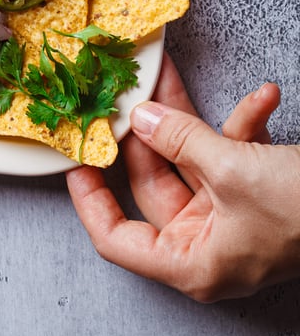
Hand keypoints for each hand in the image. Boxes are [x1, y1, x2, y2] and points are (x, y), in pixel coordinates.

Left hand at [66, 54, 299, 301]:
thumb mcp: (232, 170)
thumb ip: (178, 140)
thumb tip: (138, 117)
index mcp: (193, 261)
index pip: (117, 239)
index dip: (90, 200)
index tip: (74, 159)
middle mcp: (208, 243)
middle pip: (153, 183)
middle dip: (142, 132)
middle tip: (120, 93)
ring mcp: (233, 216)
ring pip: (191, 159)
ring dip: (188, 117)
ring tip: (170, 74)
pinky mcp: (258, 192)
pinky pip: (235, 154)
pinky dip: (243, 123)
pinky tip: (262, 98)